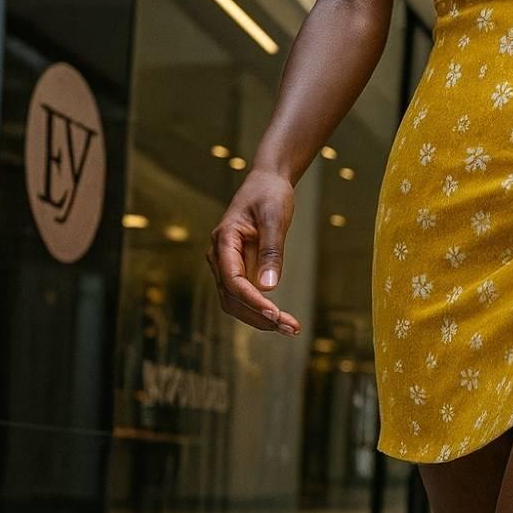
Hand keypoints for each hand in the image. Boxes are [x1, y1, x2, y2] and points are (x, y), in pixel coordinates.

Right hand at [206, 168, 300, 335]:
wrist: (266, 183)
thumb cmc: (269, 195)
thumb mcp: (274, 218)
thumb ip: (271, 252)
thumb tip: (268, 288)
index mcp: (223, 241)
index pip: (233, 281)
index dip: (253, 301)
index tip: (275, 315)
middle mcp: (220, 257)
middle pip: (232, 299)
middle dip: (259, 317)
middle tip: (292, 328)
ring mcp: (228, 266)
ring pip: (237, 303)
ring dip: (261, 320)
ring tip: (292, 328)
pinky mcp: (240, 271)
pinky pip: (247, 298)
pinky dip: (263, 311)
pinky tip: (284, 320)